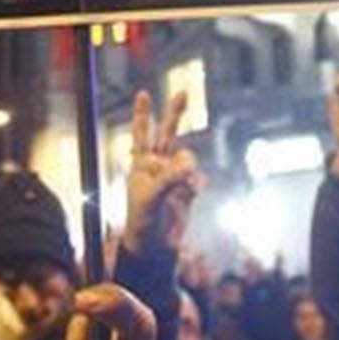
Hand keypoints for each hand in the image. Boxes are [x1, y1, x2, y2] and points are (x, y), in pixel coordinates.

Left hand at [120, 91, 200, 259]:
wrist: (155, 247)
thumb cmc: (142, 220)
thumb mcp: (151, 196)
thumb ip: (170, 175)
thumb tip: (191, 160)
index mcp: (140, 164)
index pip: (141, 134)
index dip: (143, 114)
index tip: (143, 93)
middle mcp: (157, 166)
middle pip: (167, 133)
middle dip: (175, 113)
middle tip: (183, 91)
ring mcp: (174, 177)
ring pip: (187, 158)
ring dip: (186, 168)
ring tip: (181, 185)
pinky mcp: (188, 190)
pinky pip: (197, 178)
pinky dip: (196, 182)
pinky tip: (191, 192)